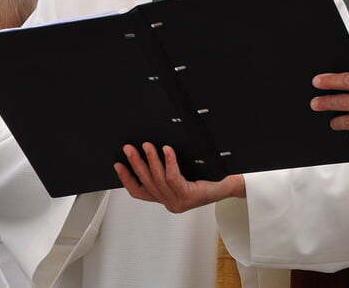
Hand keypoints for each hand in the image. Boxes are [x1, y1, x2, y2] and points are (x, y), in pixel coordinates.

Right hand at [113, 143, 244, 213]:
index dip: (127, 179)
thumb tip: (149, 150)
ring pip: (158, 180)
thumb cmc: (210, 178)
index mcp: (166, 199)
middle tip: (128, 149)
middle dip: (135, 164)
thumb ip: (167, 171)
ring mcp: (178, 202)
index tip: (118, 164)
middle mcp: (170, 203)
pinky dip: (168, 162)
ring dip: (150, 160)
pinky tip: (166, 150)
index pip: (139, 192)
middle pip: (146, 183)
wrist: (230, 186)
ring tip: (146, 145)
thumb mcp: (183, 174)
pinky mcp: (188, 196)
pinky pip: (173, 177)